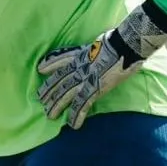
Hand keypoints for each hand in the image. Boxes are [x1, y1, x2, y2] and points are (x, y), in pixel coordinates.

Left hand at [36, 2, 166, 128]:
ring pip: (66, 94)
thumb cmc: (120, 40)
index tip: (40, 69)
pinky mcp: (95, 88)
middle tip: (41, 100)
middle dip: (50, 91)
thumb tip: (102, 43)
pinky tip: (73, 125)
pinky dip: (77, 115)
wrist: (126, 45)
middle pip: (60, 80)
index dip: (50, 64)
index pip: (62, 58)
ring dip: (57, 105)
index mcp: (83, 54)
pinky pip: (83, 104)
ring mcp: (86, 78)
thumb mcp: (104, 40)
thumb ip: (99, 46)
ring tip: (50, 115)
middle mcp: (80, 66)